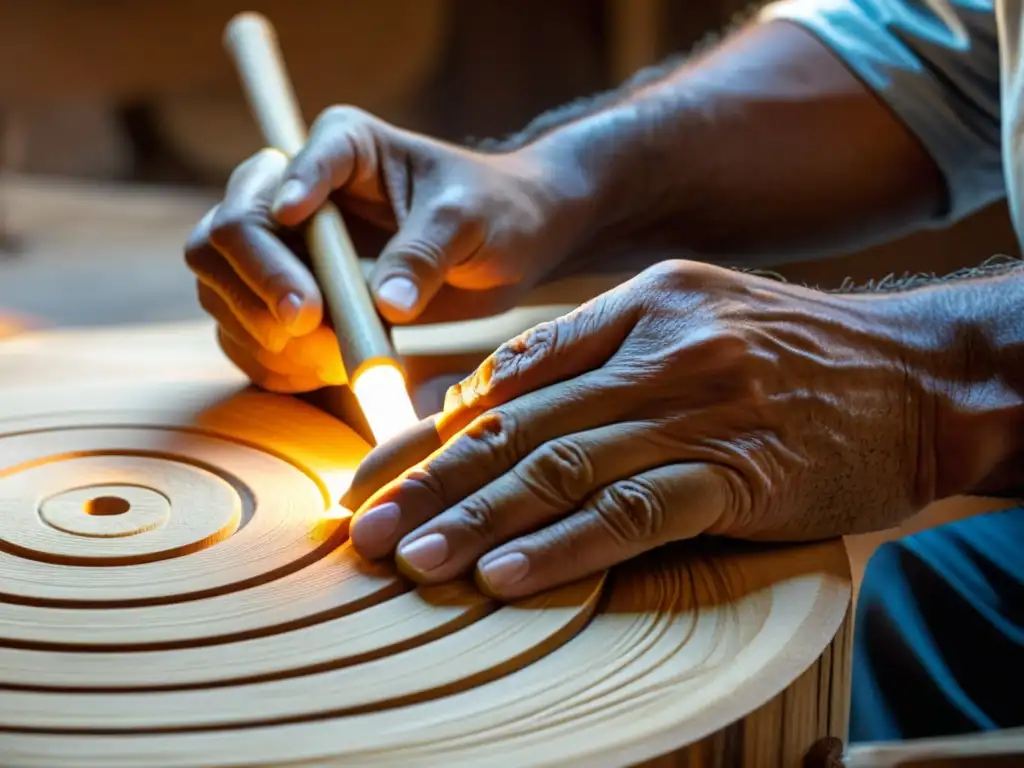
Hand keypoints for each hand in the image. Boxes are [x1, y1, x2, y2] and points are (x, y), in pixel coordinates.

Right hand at [184, 106, 592, 391]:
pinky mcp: (288, 304)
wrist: (508, 248)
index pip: (281, 172)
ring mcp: (284, 252)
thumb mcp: (469, 221)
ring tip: (336, 356)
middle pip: (228, 233)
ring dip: (266, 333)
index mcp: (339, 148)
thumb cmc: (494, 212)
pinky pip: (245, 337)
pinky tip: (324, 371)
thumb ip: (425, 253)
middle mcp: (295, 194)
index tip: (297, 232)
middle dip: (261, 285)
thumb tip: (385, 304)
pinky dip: (275, 363)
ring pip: (221, 288)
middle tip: (310, 323)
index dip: (281, 209)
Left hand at [344, 260, 936, 598]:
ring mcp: (699, 409)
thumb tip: (490, 392)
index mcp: (640, 306)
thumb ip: (589, 347)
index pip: (511, 376)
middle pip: (519, 424)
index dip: (434, 431)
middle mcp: (660, 351)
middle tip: (365, 528)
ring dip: (477, 519)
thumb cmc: (793, 355)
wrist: (920, 376)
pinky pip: (634, 512)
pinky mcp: (741, 471)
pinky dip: (562, 545)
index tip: (378, 476)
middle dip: (431, 481)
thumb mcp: (690, 317)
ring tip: (412, 560)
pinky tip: (504, 575)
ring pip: (562, 468)